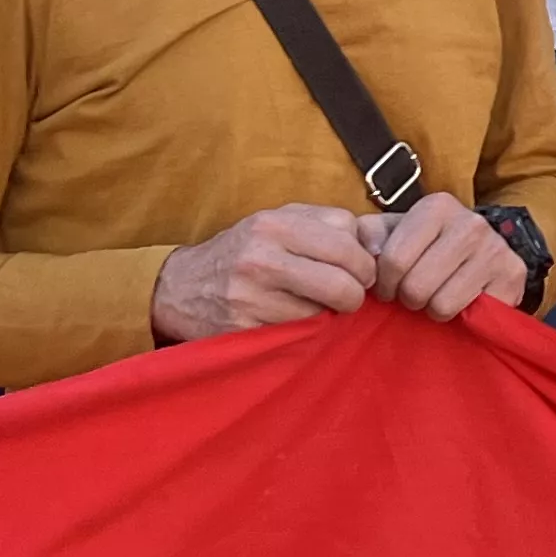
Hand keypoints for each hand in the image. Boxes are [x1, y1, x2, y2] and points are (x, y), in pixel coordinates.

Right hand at [151, 204, 380, 341]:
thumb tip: (375, 242)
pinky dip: (304, 330)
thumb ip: (322, 224)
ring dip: (328, 314)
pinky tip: (291, 319)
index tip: (358, 270)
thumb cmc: (242, 252)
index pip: (346, 238)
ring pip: (324, 311)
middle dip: (356, 292)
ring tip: (313, 305)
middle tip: (349, 296)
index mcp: (274, 223)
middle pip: (342, 279)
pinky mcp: (245, 329)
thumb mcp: (274, 222)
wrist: (180, 287)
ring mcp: (251, 295)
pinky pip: (299, 333)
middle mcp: (262, 256)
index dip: (362, 258)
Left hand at [357, 190, 529, 322]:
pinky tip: (459, 303)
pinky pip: (468, 315)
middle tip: (413, 296)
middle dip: (408, 299)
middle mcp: (470, 223)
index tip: (387, 288)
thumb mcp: (398, 232)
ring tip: (436, 298)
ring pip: (441, 304)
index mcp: (437, 207)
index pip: (393, 259)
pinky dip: (458, 317)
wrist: (487, 253)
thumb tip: (363, 250)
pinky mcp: (511, 277)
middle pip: (416, 286)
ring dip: (432, 310)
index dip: (383, 284)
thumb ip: (370, 234)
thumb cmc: (432, 246)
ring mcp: (495, 250)